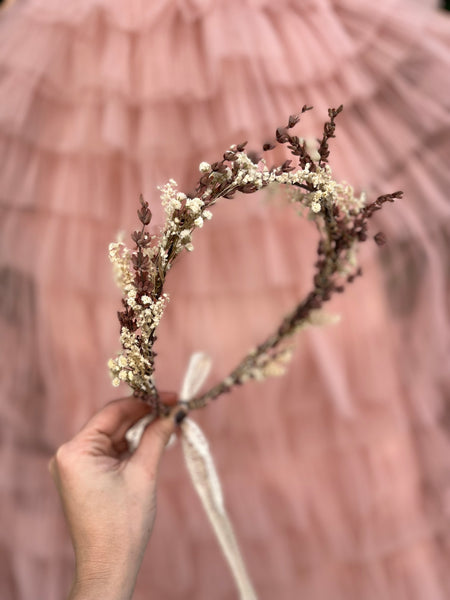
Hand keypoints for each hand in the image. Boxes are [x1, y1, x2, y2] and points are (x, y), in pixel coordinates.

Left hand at [49, 395, 175, 599]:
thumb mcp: (143, 473)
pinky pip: (111, 451)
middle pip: (113, 423)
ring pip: (114, 436)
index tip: (172, 397)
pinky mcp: (84, 477)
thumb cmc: (123, 524)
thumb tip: (174, 412)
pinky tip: (155, 439)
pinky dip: (132, 446)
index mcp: (75, 451)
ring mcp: (74, 467)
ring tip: (170, 423)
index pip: (113, 412)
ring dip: (141, 431)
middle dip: (145, 416)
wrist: (110, 566)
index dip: (145, 402)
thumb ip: (156, 436)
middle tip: (176, 408)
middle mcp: (69, 455)